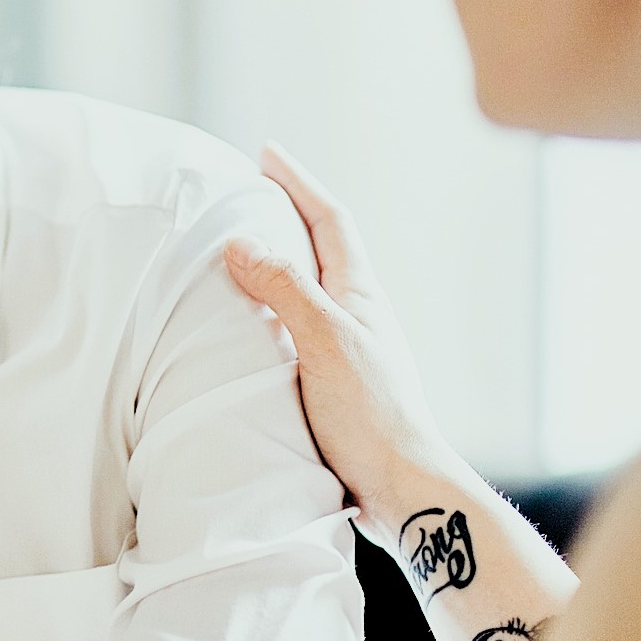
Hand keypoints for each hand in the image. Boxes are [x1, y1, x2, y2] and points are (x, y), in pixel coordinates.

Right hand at [223, 143, 464, 540]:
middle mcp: (357, 315)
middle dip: (288, 213)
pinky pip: (294, 326)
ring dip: (278, 261)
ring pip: (309, 289)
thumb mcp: (324, 341)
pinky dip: (269, 308)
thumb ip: (284, 289)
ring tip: (241, 250)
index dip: (298, 183)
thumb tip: (239, 243)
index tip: (266, 154)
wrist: (400, 486)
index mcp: (360, 295)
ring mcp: (347, 348)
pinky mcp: (332, 381)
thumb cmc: (371, 414)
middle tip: (250, 191)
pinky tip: (248, 325)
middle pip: (321, 248)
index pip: (329, 222)